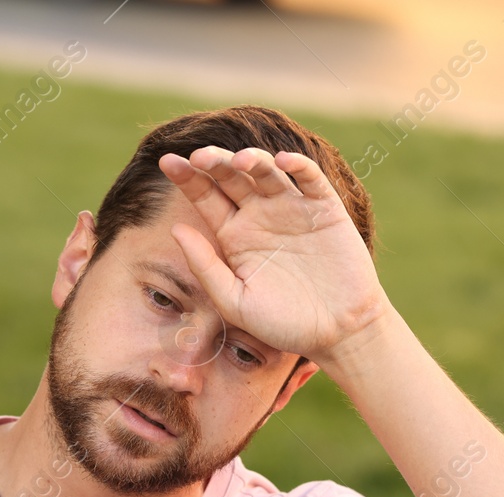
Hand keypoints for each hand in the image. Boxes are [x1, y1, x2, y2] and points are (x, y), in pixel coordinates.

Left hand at [158, 145, 389, 366]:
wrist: (336, 332)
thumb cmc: (281, 323)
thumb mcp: (234, 301)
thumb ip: (205, 267)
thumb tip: (175, 228)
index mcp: (233, 234)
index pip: (205, 197)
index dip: (187, 178)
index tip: (167, 162)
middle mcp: (259, 215)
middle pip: (231, 177)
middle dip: (214, 162)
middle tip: (199, 156)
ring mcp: (292, 208)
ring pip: (267, 171)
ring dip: (252, 159)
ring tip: (238, 160)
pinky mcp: (324, 208)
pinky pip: (310, 179)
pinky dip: (298, 165)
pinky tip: (282, 160)